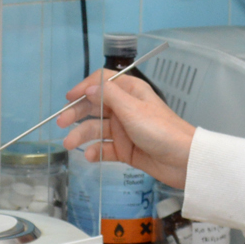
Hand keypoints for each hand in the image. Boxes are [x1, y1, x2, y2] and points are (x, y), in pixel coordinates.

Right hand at [57, 70, 194, 189]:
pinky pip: (105, 148)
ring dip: (82, 135)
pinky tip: (90, 156)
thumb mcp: (133, 110)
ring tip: (70, 144)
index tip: (69, 97)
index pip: (102, 82)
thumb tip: (89, 87)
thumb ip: (109, 97)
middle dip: (77, 113)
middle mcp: (125, 109)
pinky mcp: (125, 149)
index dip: (85, 87)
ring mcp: (124, 130)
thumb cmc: (162, 131)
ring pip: (97, 129)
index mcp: (130, 92)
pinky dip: (96, 151)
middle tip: (61, 122)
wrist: (184, 161)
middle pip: (94, 106)